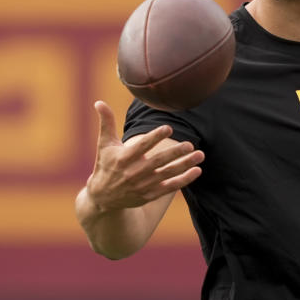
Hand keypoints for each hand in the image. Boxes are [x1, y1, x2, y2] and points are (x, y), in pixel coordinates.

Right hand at [85, 101, 203, 211]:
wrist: (103, 198)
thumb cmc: (105, 165)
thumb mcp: (104, 144)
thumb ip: (106, 123)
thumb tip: (99, 102)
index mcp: (123, 158)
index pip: (141, 146)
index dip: (155, 137)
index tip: (168, 128)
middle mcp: (134, 173)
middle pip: (158, 161)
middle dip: (175, 153)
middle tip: (190, 144)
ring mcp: (143, 185)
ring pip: (168, 174)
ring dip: (185, 165)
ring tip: (200, 155)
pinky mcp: (149, 195)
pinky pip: (170, 187)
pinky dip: (184, 180)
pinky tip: (197, 170)